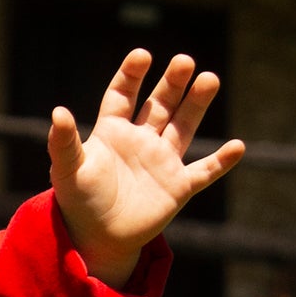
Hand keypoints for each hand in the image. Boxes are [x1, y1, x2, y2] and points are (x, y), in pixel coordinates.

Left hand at [48, 50, 244, 286]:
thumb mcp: (68, 171)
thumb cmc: (79, 203)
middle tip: (184, 61)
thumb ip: (64, 142)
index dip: (131, 75)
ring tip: (209, 78)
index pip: (122, 94)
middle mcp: (141, 140)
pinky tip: (237, 146)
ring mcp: (162, 162)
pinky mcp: (178, 187)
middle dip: (172, 83)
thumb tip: (58, 112)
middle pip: (160, 104)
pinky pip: (204, 171)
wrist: (96, 240)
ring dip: (196, 104)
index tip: (142, 55)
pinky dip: (220, 161)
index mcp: (112, 132)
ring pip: (184, 125)